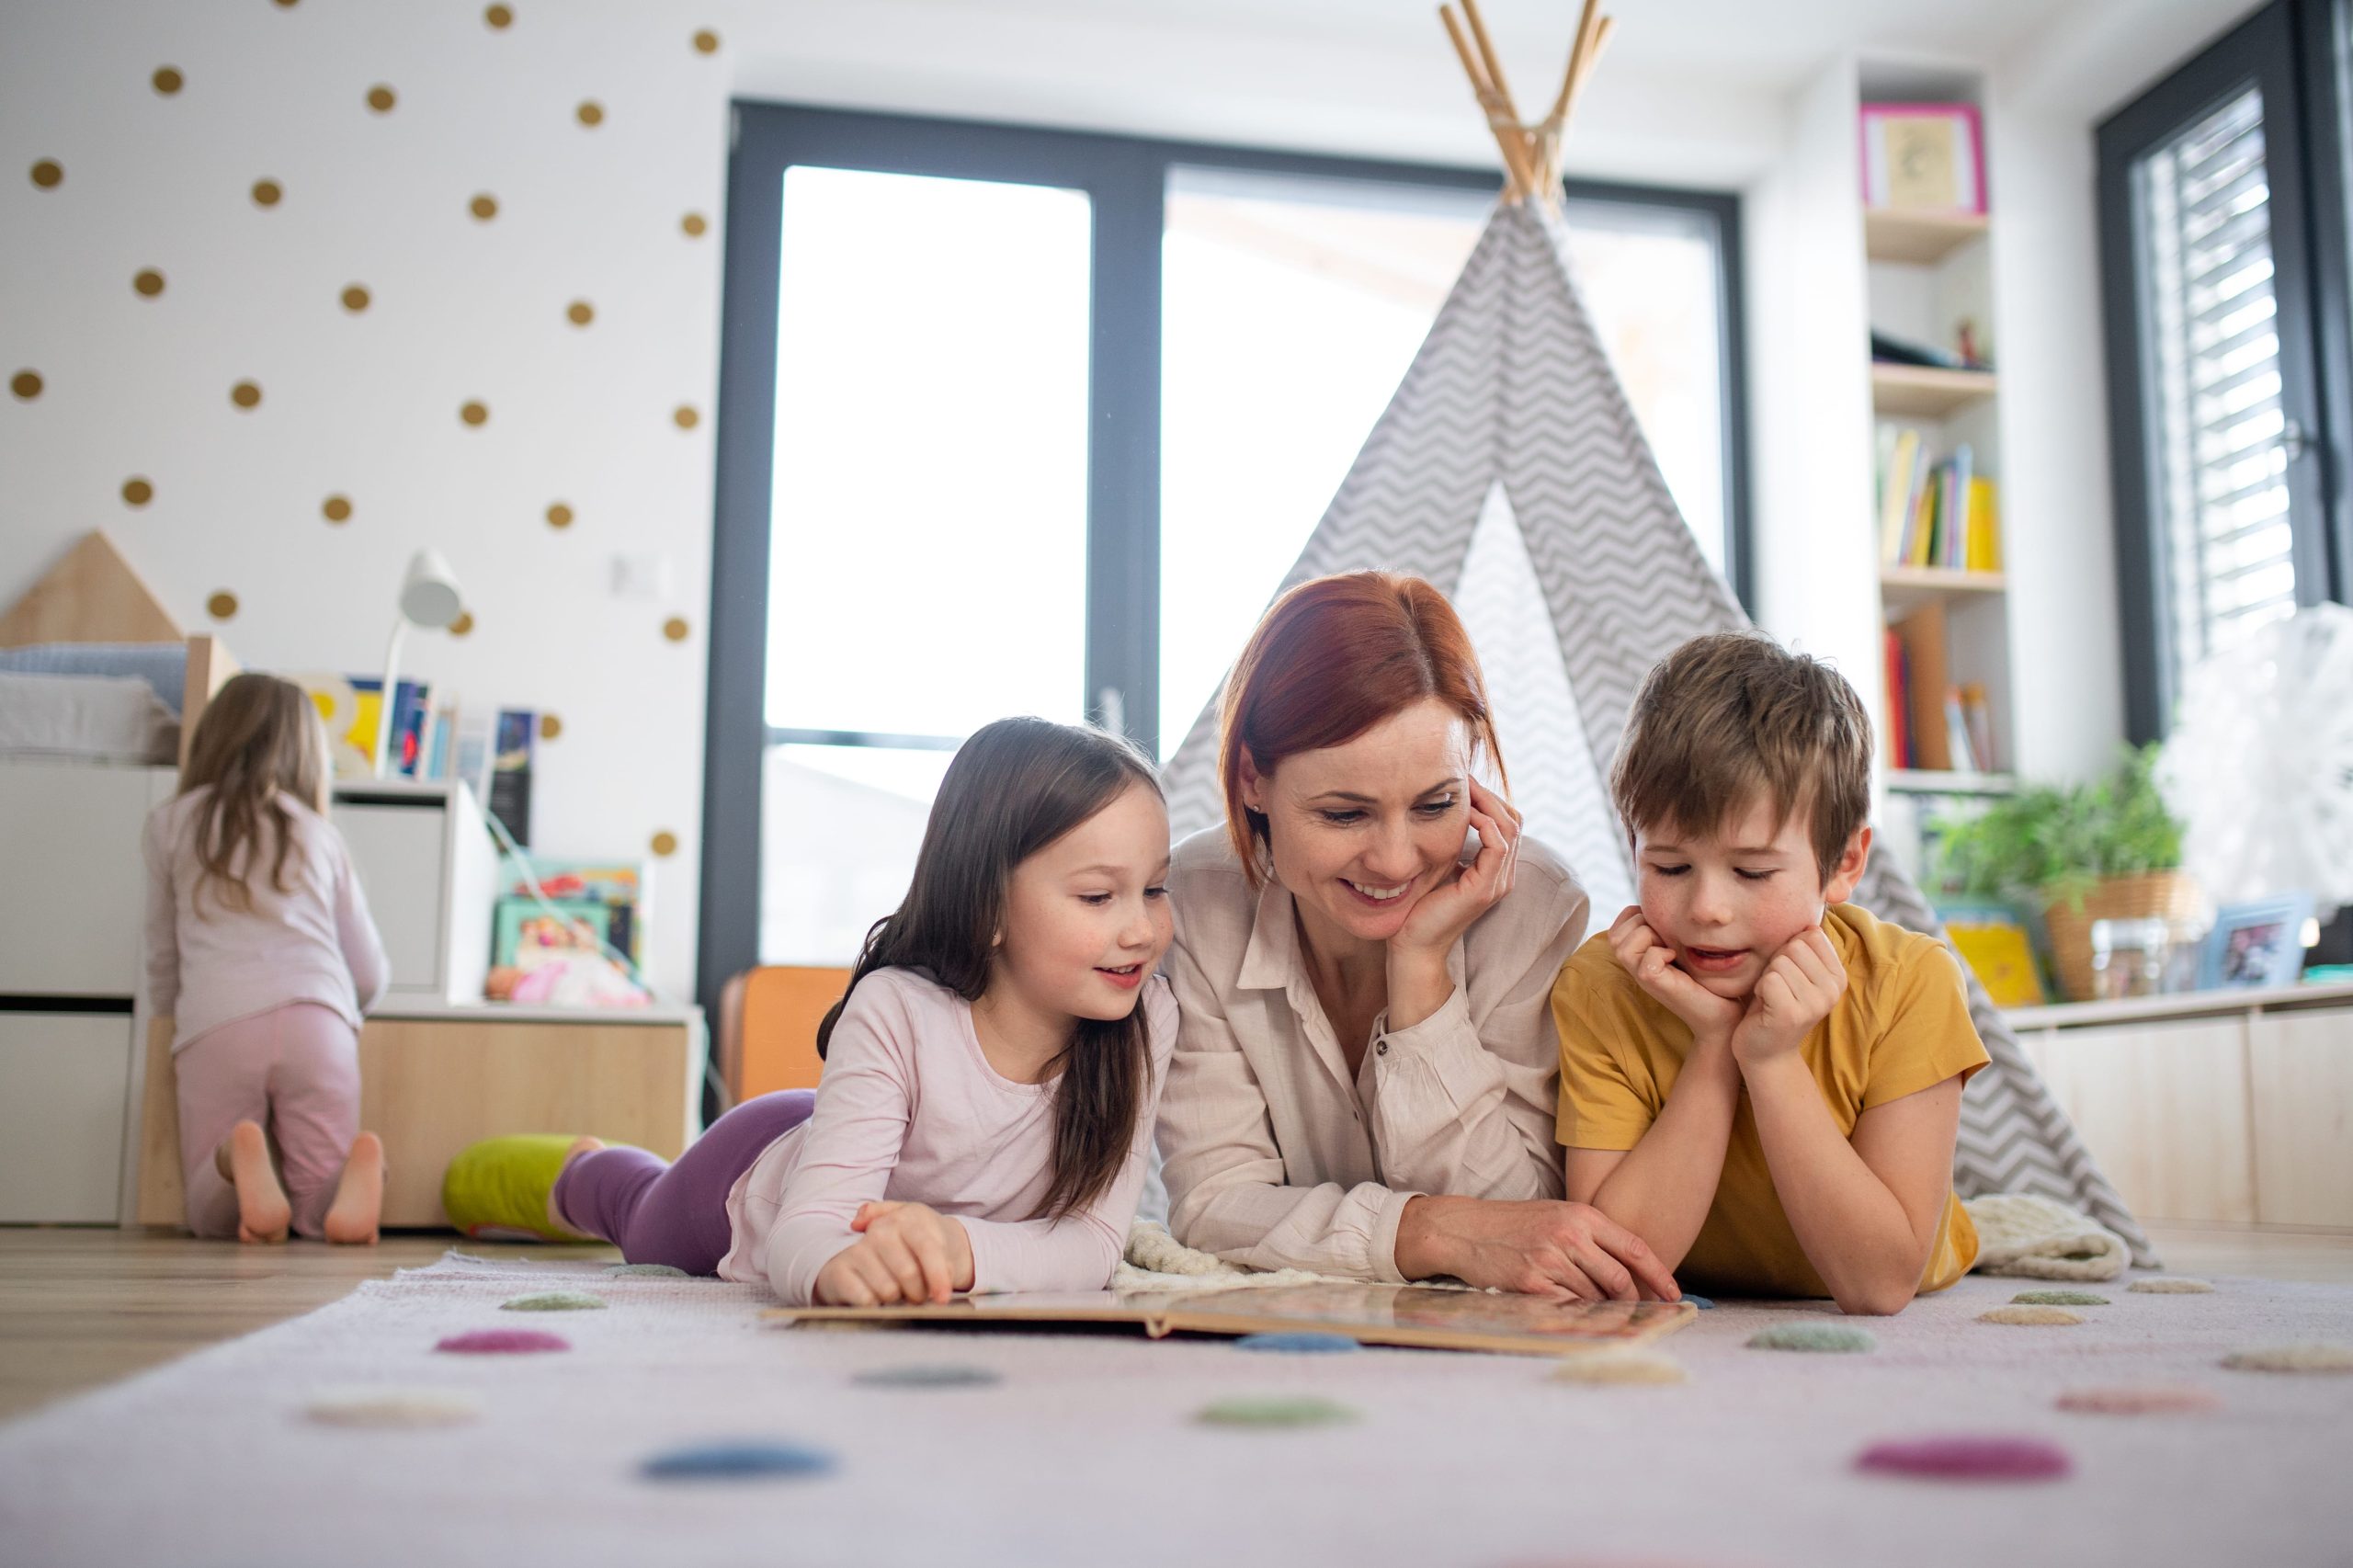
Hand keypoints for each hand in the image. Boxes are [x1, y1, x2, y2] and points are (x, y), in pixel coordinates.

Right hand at [811, 1201, 973, 1305]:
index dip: (938, 1276)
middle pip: (909, 1274)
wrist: (868, 1257)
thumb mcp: (931, 1245)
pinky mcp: (839, 1269)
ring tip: (896, 1293)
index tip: (943, 1298)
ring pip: (888, 1290)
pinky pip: (866, 1299)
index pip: (928, 1249)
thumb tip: (946, 1275)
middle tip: (917, 1295)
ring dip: (897, 1300)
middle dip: (918, 1293)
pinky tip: (875, 1298)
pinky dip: (875, 1306)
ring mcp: (858, 1248)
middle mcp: (880, 1230)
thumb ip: (943, 1259)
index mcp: (907, 1218)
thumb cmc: (910, 1252)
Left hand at [1393, 778, 1522, 958]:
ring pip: (1509, 829)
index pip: (1507, 822)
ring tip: (1463, 789)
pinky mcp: (1483, 889)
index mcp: (1494, 870)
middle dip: (1489, 794)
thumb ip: (1449, 843)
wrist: (1413, 944)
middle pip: (1513, 820)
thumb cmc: (1419, 906)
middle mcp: (1502, 876)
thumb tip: (1441, 811)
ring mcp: (1496, 883)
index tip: (1462, 781)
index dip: (1489, 797)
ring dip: (1487, 803)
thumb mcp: (1438, 866)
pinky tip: (1465, 813)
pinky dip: (1485, 824)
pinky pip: (1498, 847)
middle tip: (1463, 777)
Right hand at [1395, 1195, 1679, 1301]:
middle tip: (1634, 1313)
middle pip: (1619, 1280)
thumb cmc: (1513, 1224)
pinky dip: (1574, 1314)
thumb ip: (1590, 1237)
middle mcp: (1569, 1235)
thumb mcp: (1556, 1216)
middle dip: (1631, 1301)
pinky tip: (1569, 1312)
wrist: (1464, 1229)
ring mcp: (1550, 1260)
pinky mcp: (1532, 1283)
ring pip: (1595, 1298)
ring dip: (1600, 1310)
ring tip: (1597, 1313)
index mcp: (1580, 1215)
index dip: (1659, 1275)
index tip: (1673, 1294)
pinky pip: (1568, 1308)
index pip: (1634, 1248)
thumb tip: (1627, 1272)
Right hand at [1608, 905, 1740, 1047]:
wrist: (1724, 1011)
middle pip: (1615, 935)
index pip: (1619, 925)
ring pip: (1622, 946)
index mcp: (1640, 955)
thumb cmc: (1708, 977)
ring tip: (1669, 946)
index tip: (1662, 925)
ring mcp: (1643, 978)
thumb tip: (1662, 904)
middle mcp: (1636, 967)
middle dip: (1641, 924)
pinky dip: (1660, 954)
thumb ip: (1668, 928)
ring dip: (1647, 937)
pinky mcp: (1655, 986)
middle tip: (1667, 937)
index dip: (1636, 915)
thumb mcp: (1683, 944)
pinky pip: (1646, 961)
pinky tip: (1675, 957)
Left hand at [1729, 926, 1845, 1068]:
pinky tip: (1765, 1007)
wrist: (1764, 1050)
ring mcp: (1816, 1003)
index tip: (1788, 975)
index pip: (1810, 936)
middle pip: (1793, 947)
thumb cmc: (1775, 1003)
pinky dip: (1760, 990)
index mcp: (1838, 976)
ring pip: (1779, 962)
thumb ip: (1804, 946)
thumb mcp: (1795, 971)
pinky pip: (1769, 979)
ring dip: (1767, 978)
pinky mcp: (1793, 1014)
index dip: (1788, 950)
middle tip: (1777, 989)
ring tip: (1771, 998)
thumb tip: (1812, 918)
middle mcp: (1833, 989)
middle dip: (1775, 964)